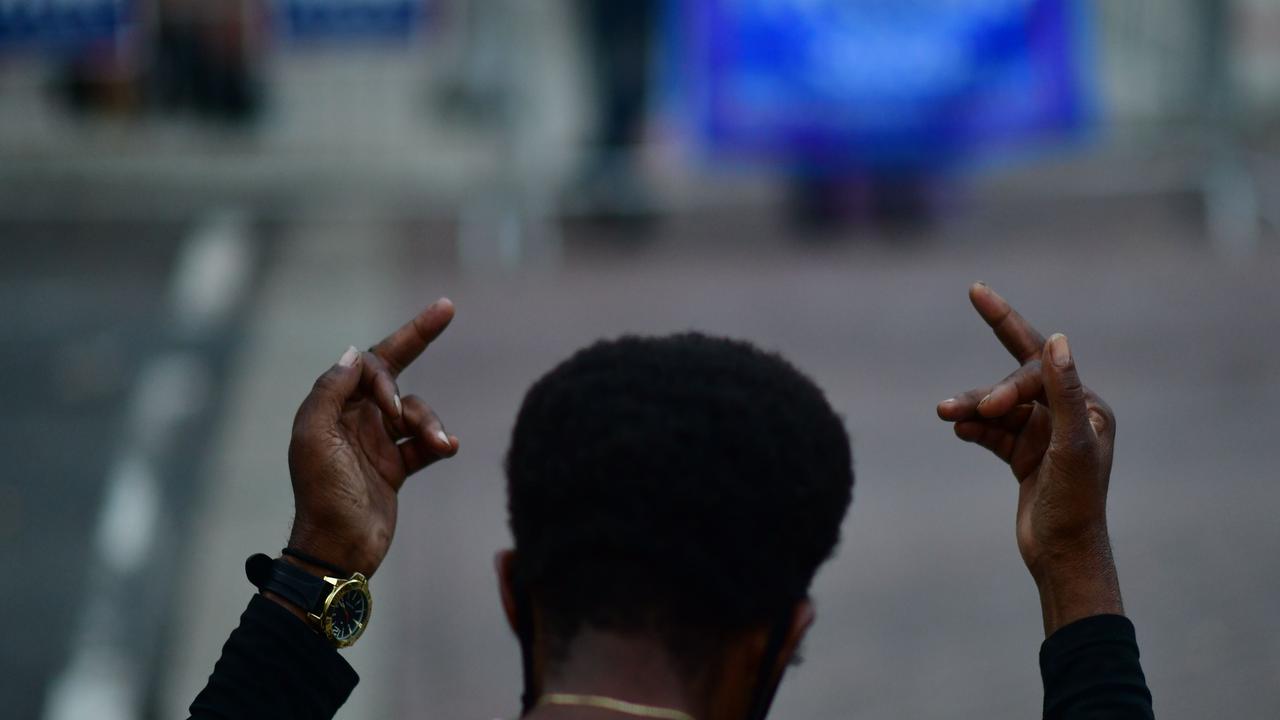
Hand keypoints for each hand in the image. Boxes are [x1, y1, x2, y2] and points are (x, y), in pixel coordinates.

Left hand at [285, 299, 458, 578]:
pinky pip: (425, 443)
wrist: (339, 551)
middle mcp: (355, 418)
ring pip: (416, 411)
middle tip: (446, 308)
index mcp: (332, 407)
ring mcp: (377, 442)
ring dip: (431, 423)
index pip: (367, 364)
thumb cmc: (323, 496)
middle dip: (419, 337)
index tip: (391, 408)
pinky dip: (438, 442)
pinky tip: (447, 450)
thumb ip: (331, 391)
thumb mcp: (315, 438)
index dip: (386, 374)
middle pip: (393, 369)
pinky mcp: (397, 468)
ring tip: (440, 446)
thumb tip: (354, 353)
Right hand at [937, 284, 1121, 633]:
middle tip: (977, 291)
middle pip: (1021, 368)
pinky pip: (991, 430)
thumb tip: (1058, 338)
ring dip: (971, 407)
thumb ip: (1061, 392)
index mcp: (1087, 407)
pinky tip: (958, 428)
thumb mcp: (1070, 446)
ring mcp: (1043, 435)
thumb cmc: (1074, 504)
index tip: (988, 408)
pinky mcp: (1023, 455)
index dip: (1011, 383)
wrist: (1062, 557)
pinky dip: (974, 427)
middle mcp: (1067, 414)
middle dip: (998, 335)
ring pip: (997, 405)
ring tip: (944, 413)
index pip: (1041, 371)